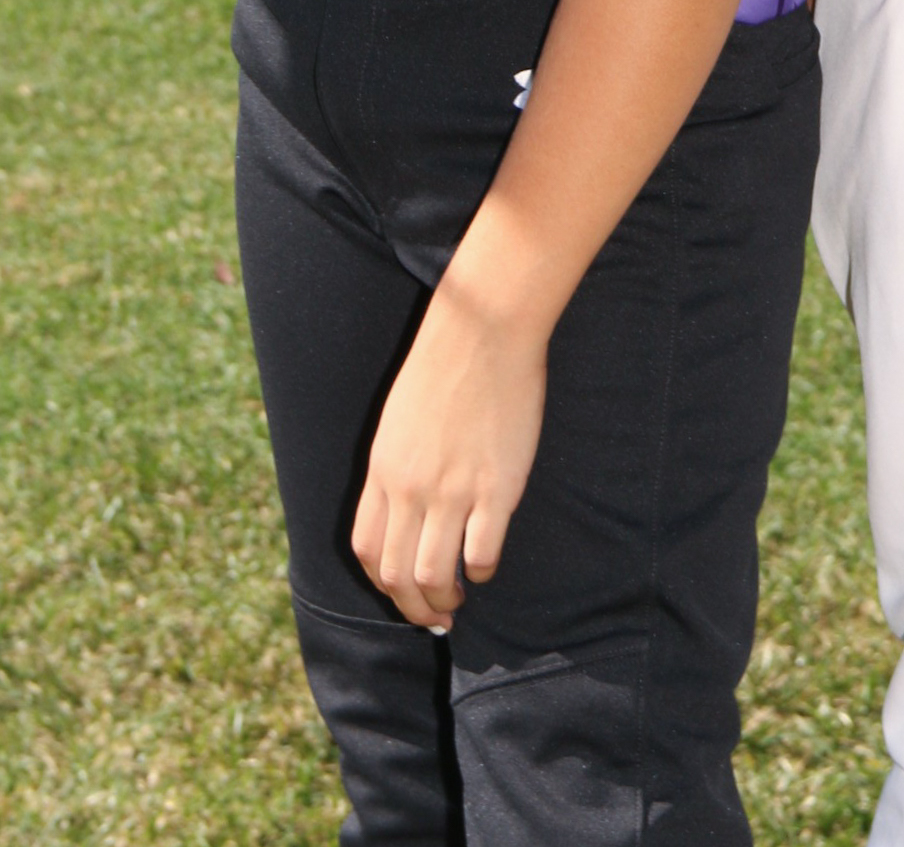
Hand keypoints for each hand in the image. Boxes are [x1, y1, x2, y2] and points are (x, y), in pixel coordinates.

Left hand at [350, 282, 548, 630]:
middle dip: (414, 606)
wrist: (485, 330)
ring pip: (433, 576)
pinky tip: (485, 564)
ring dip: (444, 599)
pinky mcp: (495, 489)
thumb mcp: (399, 419)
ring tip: (458, 598)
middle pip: (397, 575)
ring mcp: (453, 491)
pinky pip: (479, 553)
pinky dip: (480, 571)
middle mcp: (410, 489)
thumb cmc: (446, 364)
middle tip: (434, 613)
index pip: (367, 551)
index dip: (382, 584)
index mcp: (383, 471)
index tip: (401, 592)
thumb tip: (406, 508)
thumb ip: (398, 465)